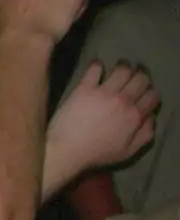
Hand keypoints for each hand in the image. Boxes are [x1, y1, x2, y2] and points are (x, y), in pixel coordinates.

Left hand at [46, 62, 158, 177]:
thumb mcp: (128, 152)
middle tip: (132, 78)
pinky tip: (96, 68)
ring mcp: (103, 92)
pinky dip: (98, 65)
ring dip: (123, 67)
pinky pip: (95, 68)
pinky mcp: (84, 88)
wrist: (67, 149)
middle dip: (140, 76)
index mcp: (135, 116)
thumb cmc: (97, 153)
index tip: (143, 93)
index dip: (150, 93)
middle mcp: (123, 100)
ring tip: (117, 71)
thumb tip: (150, 117)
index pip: (152, 95)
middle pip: (141, 78)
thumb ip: (145, 134)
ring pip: (122, 70)